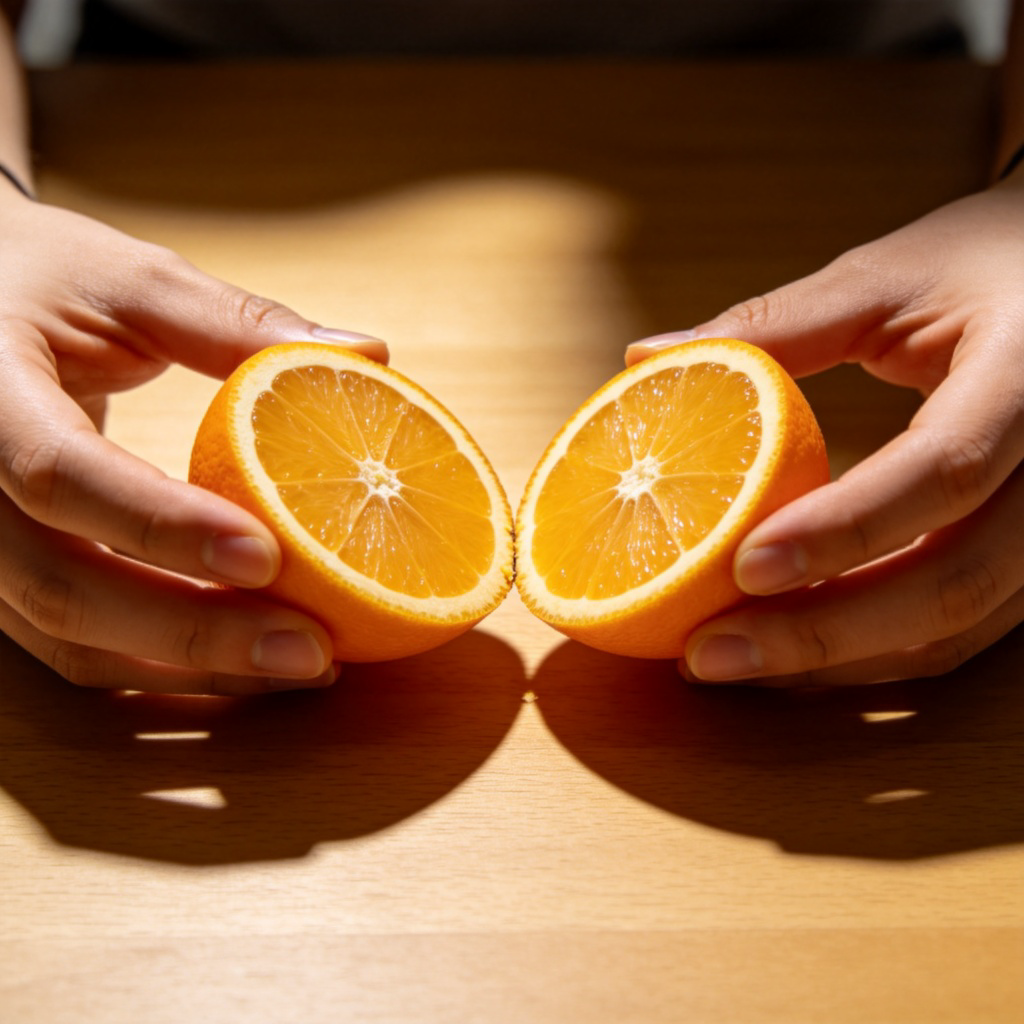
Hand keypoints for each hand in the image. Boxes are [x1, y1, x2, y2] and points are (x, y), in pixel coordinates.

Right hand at [0, 189, 387, 693]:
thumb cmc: (41, 282)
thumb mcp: (129, 280)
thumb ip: (237, 322)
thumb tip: (370, 354)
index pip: (59, 474)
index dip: (162, 524)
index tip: (271, 556)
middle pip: (64, 587)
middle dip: (196, 632)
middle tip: (312, 651)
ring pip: (71, 639)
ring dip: (191, 668)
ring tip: (303, 667)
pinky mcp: (4, 581)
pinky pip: (76, 648)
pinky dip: (162, 668)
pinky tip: (248, 664)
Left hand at [626, 173, 1023, 685]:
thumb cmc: (981, 265)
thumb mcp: (886, 277)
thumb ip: (774, 325)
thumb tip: (645, 359)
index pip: (945, 469)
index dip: (844, 528)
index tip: (739, 566)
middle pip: (954, 580)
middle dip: (823, 632)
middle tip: (705, 653)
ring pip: (956, 625)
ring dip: (839, 658)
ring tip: (728, 661)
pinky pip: (958, 630)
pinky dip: (872, 650)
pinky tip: (791, 650)